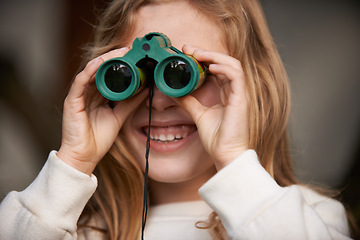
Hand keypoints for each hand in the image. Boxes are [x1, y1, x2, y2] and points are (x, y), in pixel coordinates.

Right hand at [57, 48, 147, 174]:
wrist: (85, 157)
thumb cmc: (99, 139)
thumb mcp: (120, 116)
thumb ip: (131, 102)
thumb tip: (147, 90)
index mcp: (97, 96)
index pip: (108, 75)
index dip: (121, 64)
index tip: (136, 57)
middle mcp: (87, 92)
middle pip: (100, 69)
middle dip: (115, 58)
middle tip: (130, 49)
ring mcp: (79, 95)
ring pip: (91, 71)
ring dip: (105, 60)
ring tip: (120, 53)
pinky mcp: (72, 100)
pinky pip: (80, 81)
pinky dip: (90, 71)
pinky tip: (101, 63)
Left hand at [175, 45, 248, 169]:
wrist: (225, 154)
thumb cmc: (217, 138)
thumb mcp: (198, 114)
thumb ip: (189, 101)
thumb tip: (175, 91)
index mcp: (226, 94)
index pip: (217, 69)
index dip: (204, 58)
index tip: (186, 53)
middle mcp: (234, 91)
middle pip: (223, 63)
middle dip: (206, 53)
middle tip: (188, 48)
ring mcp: (239, 94)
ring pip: (232, 65)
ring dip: (214, 56)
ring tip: (197, 54)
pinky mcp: (241, 99)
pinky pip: (236, 76)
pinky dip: (224, 68)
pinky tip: (210, 66)